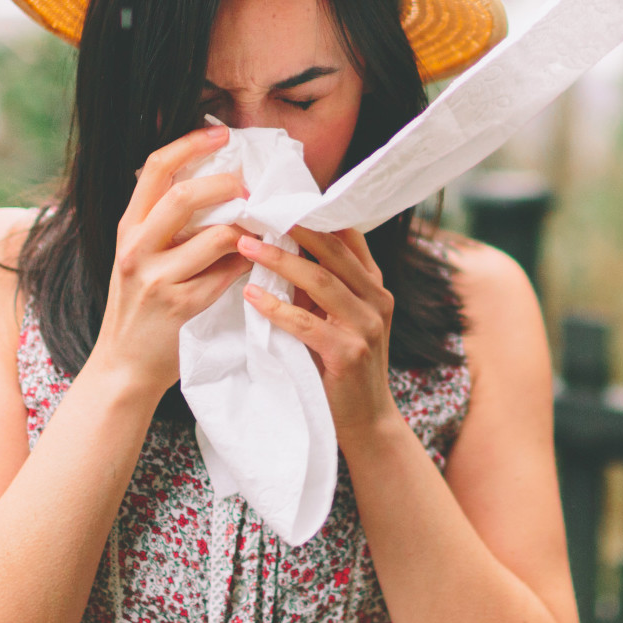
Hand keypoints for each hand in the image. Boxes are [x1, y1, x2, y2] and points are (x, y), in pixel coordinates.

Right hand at [84, 123, 252, 395]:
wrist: (124, 366)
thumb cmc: (140, 308)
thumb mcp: (140, 257)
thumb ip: (165, 224)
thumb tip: (216, 184)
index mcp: (128, 227)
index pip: (155, 167)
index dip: (190, 144)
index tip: (221, 133)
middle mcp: (137, 247)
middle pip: (184, 195)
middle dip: (227, 184)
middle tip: (252, 188)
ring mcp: (157, 278)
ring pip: (216, 236)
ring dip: (248, 230)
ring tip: (264, 228)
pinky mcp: (180, 306)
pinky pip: (227, 274)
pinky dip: (249, 264)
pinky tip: (259, 262)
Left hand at [240, 225, 399, 439]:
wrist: (365, 420)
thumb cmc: (341, 366)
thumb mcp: (337, 318)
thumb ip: (319, 288)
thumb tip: (277, 249)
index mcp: (374, 286)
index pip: (348, 237)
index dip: (314, 217)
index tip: (276, 202)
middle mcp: (376, 300)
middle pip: (333, 251)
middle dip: (292, 230)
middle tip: (255, 216)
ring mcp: (367, 326)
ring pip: (321, 281)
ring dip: (279, 262)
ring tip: (245, 248)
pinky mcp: (350, 352)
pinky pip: (307, 323)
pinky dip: (276, 308)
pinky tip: (251, 297)